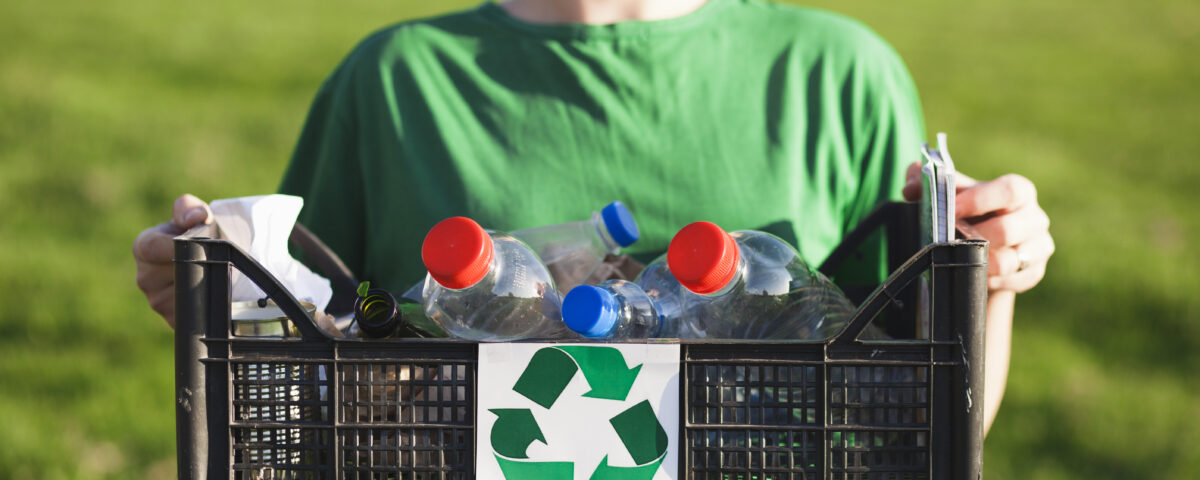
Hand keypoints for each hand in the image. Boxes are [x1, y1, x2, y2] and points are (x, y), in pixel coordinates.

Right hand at [133, 194, 212, 326]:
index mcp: (144, 247)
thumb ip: (189, 209)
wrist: (211, 262)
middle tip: (215, 259)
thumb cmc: (199, 235)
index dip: (174, 244)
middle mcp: (145, 277)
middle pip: (174, 272)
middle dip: (198, 264)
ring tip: (215, 273)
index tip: (197, 242)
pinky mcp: (173, 321)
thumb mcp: (194, 216)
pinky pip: (192, 313)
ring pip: (184, 293)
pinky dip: (207, 303)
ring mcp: (157, 301)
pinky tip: (213, 292)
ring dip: (205, 283)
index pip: (151, 247)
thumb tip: (196, 216)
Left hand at [903, 162, 1053, 292]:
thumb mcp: (948, 195)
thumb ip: (925, 182)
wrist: (981, 246)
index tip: (952, 210)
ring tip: (959, 259)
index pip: (1010, 191)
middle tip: (949, 242)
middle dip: (974, 238)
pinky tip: (975, 275)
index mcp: (1017, 191)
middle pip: (1009, 229)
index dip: (981, 200)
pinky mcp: (1033, 272)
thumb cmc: (966, 213)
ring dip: (979, 262)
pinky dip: (990, 280)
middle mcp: (1034, 217)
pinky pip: (1013, 280)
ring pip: (1010, 260)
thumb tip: (910, 187)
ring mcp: (1038, 247)